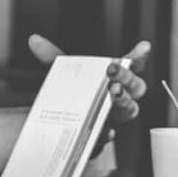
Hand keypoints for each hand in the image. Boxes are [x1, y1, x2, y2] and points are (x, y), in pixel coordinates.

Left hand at [27, 34, 150, 124]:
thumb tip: (34, 41)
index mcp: (114, 78)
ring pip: (129, 110)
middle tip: (114, 70)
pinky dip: (109, 132)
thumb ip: (51, 56)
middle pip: (136, 86)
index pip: (132, 64)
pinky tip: (107, 130)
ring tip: (113, 93)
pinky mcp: (103, 136)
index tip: (143, 47)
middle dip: (127, 77)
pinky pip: (110, 135)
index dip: (139, 56)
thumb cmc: (72, 94)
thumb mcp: (61, 73)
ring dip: (123, 101)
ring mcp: (114, 117)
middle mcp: (119, 96)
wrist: (61, 124)